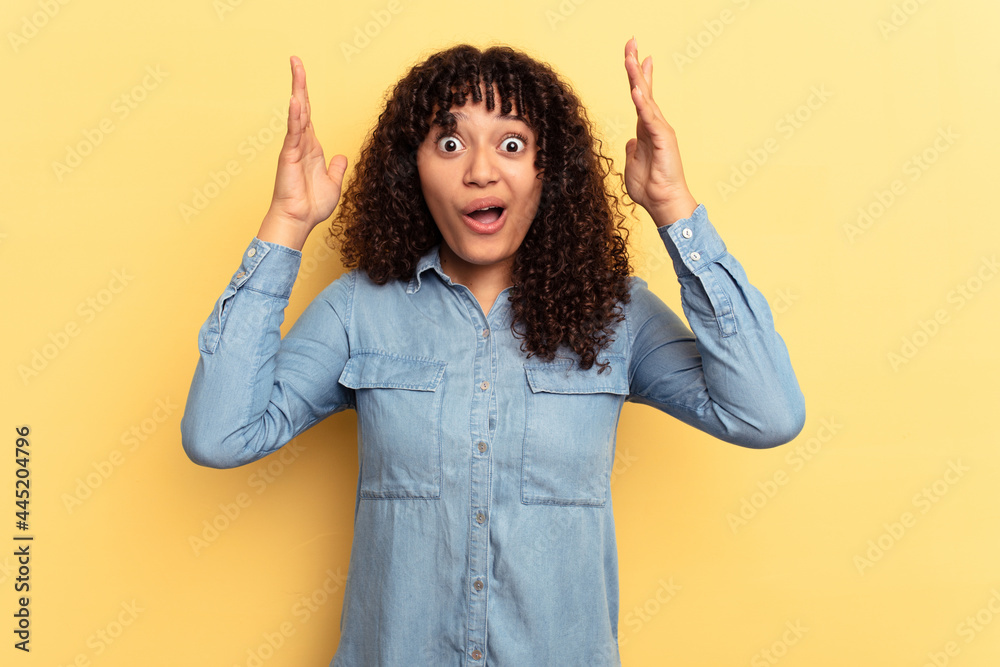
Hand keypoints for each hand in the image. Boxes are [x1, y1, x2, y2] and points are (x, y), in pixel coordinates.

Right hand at [259, 56, 348, 246]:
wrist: (299, 221)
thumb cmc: (311, 206)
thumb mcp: (333, 184)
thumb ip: (336, 169)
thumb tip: (341, 157)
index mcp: (312, 148)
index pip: (308, 116)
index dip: (306, 95)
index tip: (301, 75)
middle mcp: (302, 144)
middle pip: (301, 107)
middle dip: (299, 83)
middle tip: (295, 60)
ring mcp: (294, 148)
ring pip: (297, 114)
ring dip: (297, 90)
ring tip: (296, 68)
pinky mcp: (289, 156)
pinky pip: (294, 132)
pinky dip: (295, 116)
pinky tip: (296, 100)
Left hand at [623, 37, 697, 225]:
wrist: (663, 203)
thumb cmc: (650, 187)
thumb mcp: (633, 164)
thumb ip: (633, 150)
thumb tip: (631, 141)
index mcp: (646, 129)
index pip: (641, 97)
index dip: (637, 76)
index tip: (634, 56)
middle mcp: (654, 125)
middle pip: (643, 89)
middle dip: (636, 65)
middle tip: (631, 42)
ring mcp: (660, 131)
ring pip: (646, 99)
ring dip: (637, 78)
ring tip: (631, 58)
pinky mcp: (663, 141)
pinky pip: (650, 119)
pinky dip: (643, 105)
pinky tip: (636, 91)